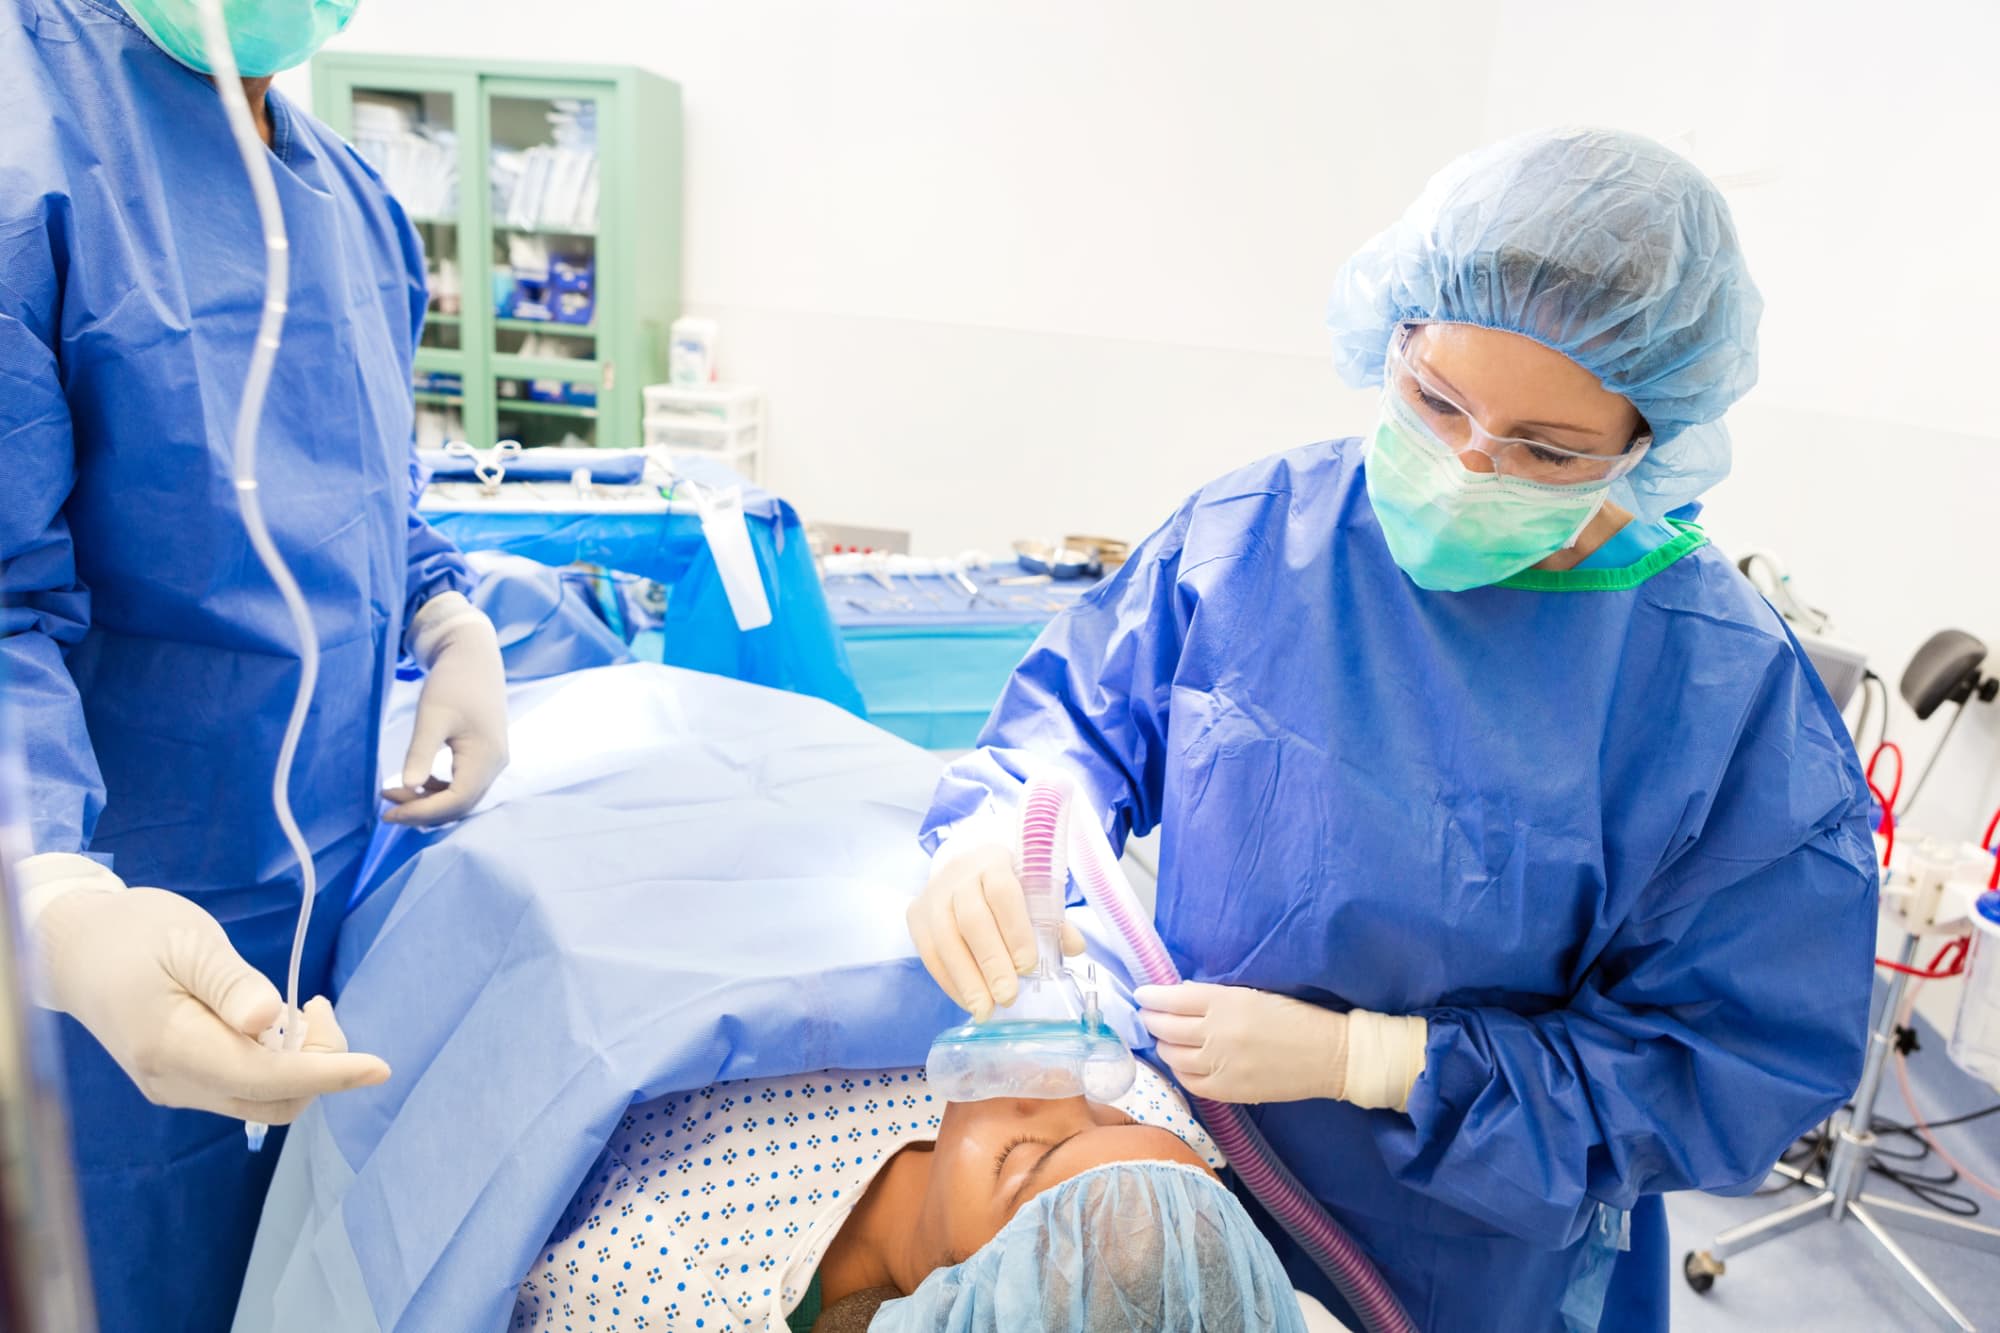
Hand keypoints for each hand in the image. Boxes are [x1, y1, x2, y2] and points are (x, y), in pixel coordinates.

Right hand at [29, 871, 389, 1121]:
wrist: (74, 949)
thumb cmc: (135, 933)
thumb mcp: (189, 943)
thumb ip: (232, 984)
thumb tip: (272, 1021)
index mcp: (172, 1047)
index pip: (266, 1078)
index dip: (328, 1074)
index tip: (379, 1065)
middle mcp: (173, 1082)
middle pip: (272, 1100)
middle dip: (319, 1064)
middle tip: (320, 1004)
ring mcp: (175, 1087)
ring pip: (261, 1100)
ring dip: (300, 1065)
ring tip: (302, 1009)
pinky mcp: (180, 1080)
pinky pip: (243, 1088)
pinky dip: (277, 1064)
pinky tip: (277, 1023)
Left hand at [383, 593, 508, 825]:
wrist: (473, 655)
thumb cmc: (453, 681)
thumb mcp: (431, 716)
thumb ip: (420, 753)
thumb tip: (407, 786)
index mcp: (486, 757)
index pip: (456, 801)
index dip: (422, 812)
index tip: (388, 812)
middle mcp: (494, 765)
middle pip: (460, 805)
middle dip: (423, 810)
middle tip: (386, 804)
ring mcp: (492, 761)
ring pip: (462, 798)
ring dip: (430, 802)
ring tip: (396, 793)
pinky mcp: (485, 755)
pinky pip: (463, 785)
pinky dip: (439, 791)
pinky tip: (417, 782)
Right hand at [908, 836, 1084, 1020]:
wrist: (963, 870)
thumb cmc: (1006, 888)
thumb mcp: (1032, 892)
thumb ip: (1053, 920)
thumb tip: (1075, 947)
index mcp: (994, 862)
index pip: (1002, 893)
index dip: (1015, 930)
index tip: (1028, 966)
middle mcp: (959, 876)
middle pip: (971, 920)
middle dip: (991, 962)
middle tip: (1008, 997)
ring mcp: (933, 895)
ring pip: (945, 940)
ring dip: (966, 980)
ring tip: (984, 1010)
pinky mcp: (916, 916)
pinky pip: (929, 954)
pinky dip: (949, 982)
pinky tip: (967, 1000)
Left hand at [1135, 981, 1347, 1103]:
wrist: (1330, 1055)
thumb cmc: (1296, 1017)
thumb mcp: (1255, 993)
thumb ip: (1216, 996)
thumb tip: (1181, 995)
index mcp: (1226, 1002)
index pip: (1173, 998)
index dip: (1151, 997)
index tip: (1142, 995)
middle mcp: (1217, 1033)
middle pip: (1166, 1027)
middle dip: (1151, 1020)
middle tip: (1148, 1017)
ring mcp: (1221, 1064)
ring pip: (1173, 1055)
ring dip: (1164, 1045)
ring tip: (1164, 1039)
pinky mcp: (1229, 1090)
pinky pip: (1189, 1081)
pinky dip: (1180, 1070)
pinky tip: (1182, 1062)